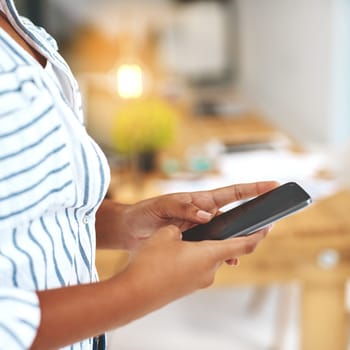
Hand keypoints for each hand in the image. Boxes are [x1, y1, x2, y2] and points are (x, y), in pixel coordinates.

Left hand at [114, 181, 277, 248]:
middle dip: (253, 217)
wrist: (131, 229)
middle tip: (269, 223)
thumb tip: (207, 215)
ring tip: (245, 250)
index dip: (253, 189)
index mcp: (200, 200)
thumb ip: (183, 207)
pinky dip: (221, 253)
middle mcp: (204, 213)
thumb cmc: (146, 212)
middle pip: (235, 215)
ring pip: (226, 235)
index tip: (273, 186)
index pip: (231, 193)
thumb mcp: (163, 205)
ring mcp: (201, 229)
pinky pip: (213, 247)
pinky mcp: (194, 242)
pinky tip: (227, 261)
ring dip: (237, 241)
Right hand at [116, 224, 270, 312]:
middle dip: (219, 236)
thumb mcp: (166, 234)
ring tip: (184, 238)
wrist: (134, 294)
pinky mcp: (189, 287)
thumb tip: (186, 228)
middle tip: (206, 224)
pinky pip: (198, 267)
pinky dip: (195, 256)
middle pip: (224, 250)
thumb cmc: (151, 262)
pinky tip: (177, 252)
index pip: (244, 245)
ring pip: (209, 258)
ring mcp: (200, 281)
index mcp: (209, 254)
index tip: (269, 226)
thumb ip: (181, 226)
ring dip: (203, 247)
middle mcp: (210, 270)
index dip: (259, 234)